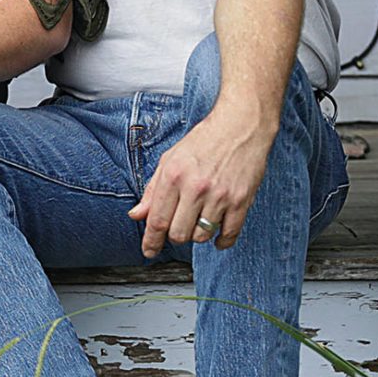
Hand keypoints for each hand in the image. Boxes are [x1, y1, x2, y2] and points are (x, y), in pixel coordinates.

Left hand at [127, 111, 273, 257]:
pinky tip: (218, 236)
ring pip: (202, 236)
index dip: (150, 241)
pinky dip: (222, 240)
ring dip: (198, 234)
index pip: (157, 220)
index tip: (149, 251)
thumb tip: (136, 215)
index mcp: (174, 176)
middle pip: (179, 234)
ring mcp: (220, 195)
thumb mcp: (170, 159)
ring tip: (200, 219)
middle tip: (179, 225)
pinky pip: (229, 234)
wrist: (240, 126)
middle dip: (175, 236)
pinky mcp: (241, 200)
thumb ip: (152, 189)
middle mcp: (195, 187)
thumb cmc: (204, 141)